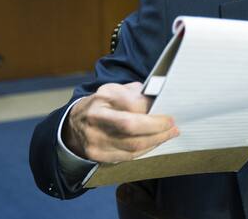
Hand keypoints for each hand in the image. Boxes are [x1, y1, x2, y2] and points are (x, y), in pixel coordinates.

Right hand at [62, 82, 178, 162]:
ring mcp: (94, 139)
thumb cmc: (104, 103)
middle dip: (158, 128)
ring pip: (132, 146)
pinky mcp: (97, 155)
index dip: (153, 112)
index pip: (132, 105)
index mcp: (103, 97)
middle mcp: (96, 118)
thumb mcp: (117, 90)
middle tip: (173, 126)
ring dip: (156, 141)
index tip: (170, 113)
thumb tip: (161, 100)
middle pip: (131, 127)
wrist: (74, 123)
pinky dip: (145, 150)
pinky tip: (155, 143)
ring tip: (169, 134)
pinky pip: (128, 156)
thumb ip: (137, 93)